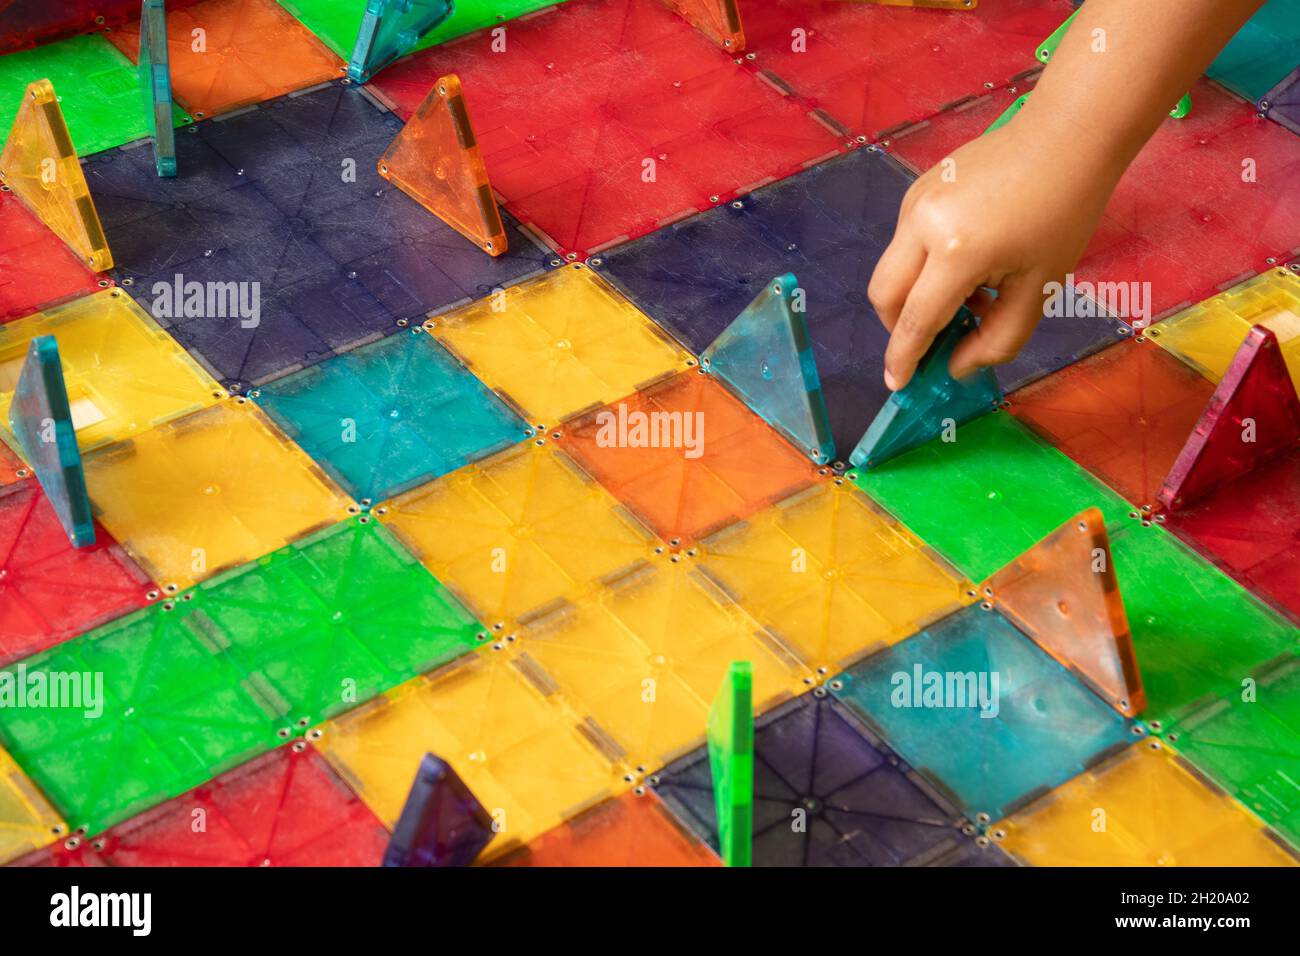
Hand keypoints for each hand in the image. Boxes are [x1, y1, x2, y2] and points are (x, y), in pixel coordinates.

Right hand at [867, 121, 1120, 388]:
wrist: (1065, 136)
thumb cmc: (1063, 213)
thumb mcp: (1040, 288)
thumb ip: (997, 339)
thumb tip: (957, 366)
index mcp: (957, 252)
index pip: (916, 320)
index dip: (904, 358)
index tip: (897, 385)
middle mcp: (922, 225)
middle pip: (883, 295)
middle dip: (898, 328)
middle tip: (932, 342)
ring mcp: (914, 202)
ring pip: (890, 269)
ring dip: (914, 296)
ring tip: (967, 297)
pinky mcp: (917, 190)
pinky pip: (904, 243)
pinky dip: (922, 267)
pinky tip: (967, 263)